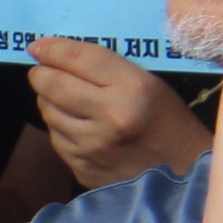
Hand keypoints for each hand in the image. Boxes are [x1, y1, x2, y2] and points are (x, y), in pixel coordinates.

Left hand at [29, 37, 214, 189]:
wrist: (185, 176)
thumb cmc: (171, 124)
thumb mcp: (152, 85)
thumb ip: (110, 71)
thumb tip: (61, 57)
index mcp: (133, 89)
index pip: (80, 59)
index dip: (53, 49)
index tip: (37, 46)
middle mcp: (109, 116)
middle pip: (54, 85)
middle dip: (40, 73)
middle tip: (40, 69)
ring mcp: (92, 145)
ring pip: (49, 111)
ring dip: (48, 99)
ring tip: (59, 95)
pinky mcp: (81, 166)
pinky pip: (56, 137)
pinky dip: (58, 124)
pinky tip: (72, 122)